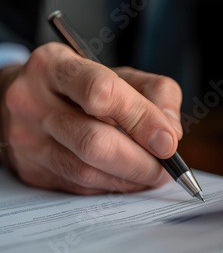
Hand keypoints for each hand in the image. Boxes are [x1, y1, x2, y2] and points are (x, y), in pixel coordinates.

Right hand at [0, 43, 182, 193]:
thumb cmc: (77, 88)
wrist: (22, 105)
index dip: (142, 120)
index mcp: (54, 66)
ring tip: (150, 174)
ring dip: (129, 179)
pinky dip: (111, 186)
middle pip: (94, 142)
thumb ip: (153, 93)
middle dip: (140, 161)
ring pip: (87, 172)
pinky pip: (80, 187)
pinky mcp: (31, 171)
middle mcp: (32, 102)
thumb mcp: (115, 73)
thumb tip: (170, 135)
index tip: (168, 142)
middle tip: (164, 168)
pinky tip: (125, 178)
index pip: (101, 92)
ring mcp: (26, 140)